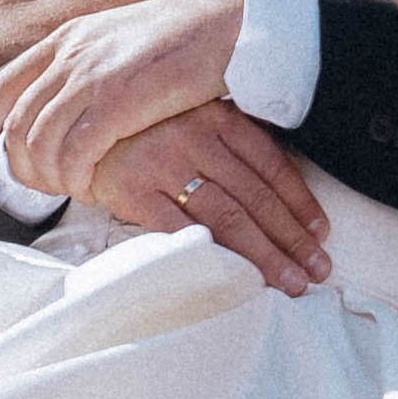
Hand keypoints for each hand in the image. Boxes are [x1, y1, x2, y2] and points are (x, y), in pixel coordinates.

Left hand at [0, 0, 245, 201]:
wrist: (228, 24)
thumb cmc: (184, 39)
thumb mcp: (121, 41)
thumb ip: (91, 64)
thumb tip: (72, 100)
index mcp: (68, 37)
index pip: (6, 82)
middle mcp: (71, 54)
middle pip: (19, 120)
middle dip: (19, 161)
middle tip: (37, 187)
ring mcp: (92, 76)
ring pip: (41, 141)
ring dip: (49, 175)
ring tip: (70, 190)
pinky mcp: (118, 102)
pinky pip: (76, 153)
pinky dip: (75, 178)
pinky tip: (91, 187)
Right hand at [88, 109, 330, 294]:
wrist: (77, 128)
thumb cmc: (146, 131)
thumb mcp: (193, 120)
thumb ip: (231, 144)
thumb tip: (284, 192)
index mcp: (217, 116)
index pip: (271, 164)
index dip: (300, 202)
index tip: (320, 234)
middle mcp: (194, 136)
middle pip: (254, 195)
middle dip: (290, 238)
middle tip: (316, 270)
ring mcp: (163, 163)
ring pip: (226, 216)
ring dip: (264, 254)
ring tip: (289, 282)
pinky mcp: (134, 190)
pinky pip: (180, 230)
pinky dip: (212, 255)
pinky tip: (235, 276)